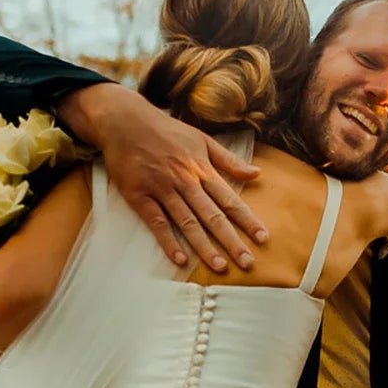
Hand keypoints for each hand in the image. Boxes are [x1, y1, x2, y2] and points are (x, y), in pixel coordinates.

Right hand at [59, 83, 267, 271]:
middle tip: (247, 263)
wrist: (124, 121)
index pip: (230, 199)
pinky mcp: (139, 196)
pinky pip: (157, 222)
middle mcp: (185, 180)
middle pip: (212, 215)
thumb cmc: (167, 131)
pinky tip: (181, 259)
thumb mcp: (202, 140)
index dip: (247, 220)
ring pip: (187, 222)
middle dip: (231, 240)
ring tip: (220, 267)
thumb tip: (257, 173)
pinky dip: (169, 241)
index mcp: (202, 168)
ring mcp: (162, 189)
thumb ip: (229, 160)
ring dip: (205, 246)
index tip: (263, 238)